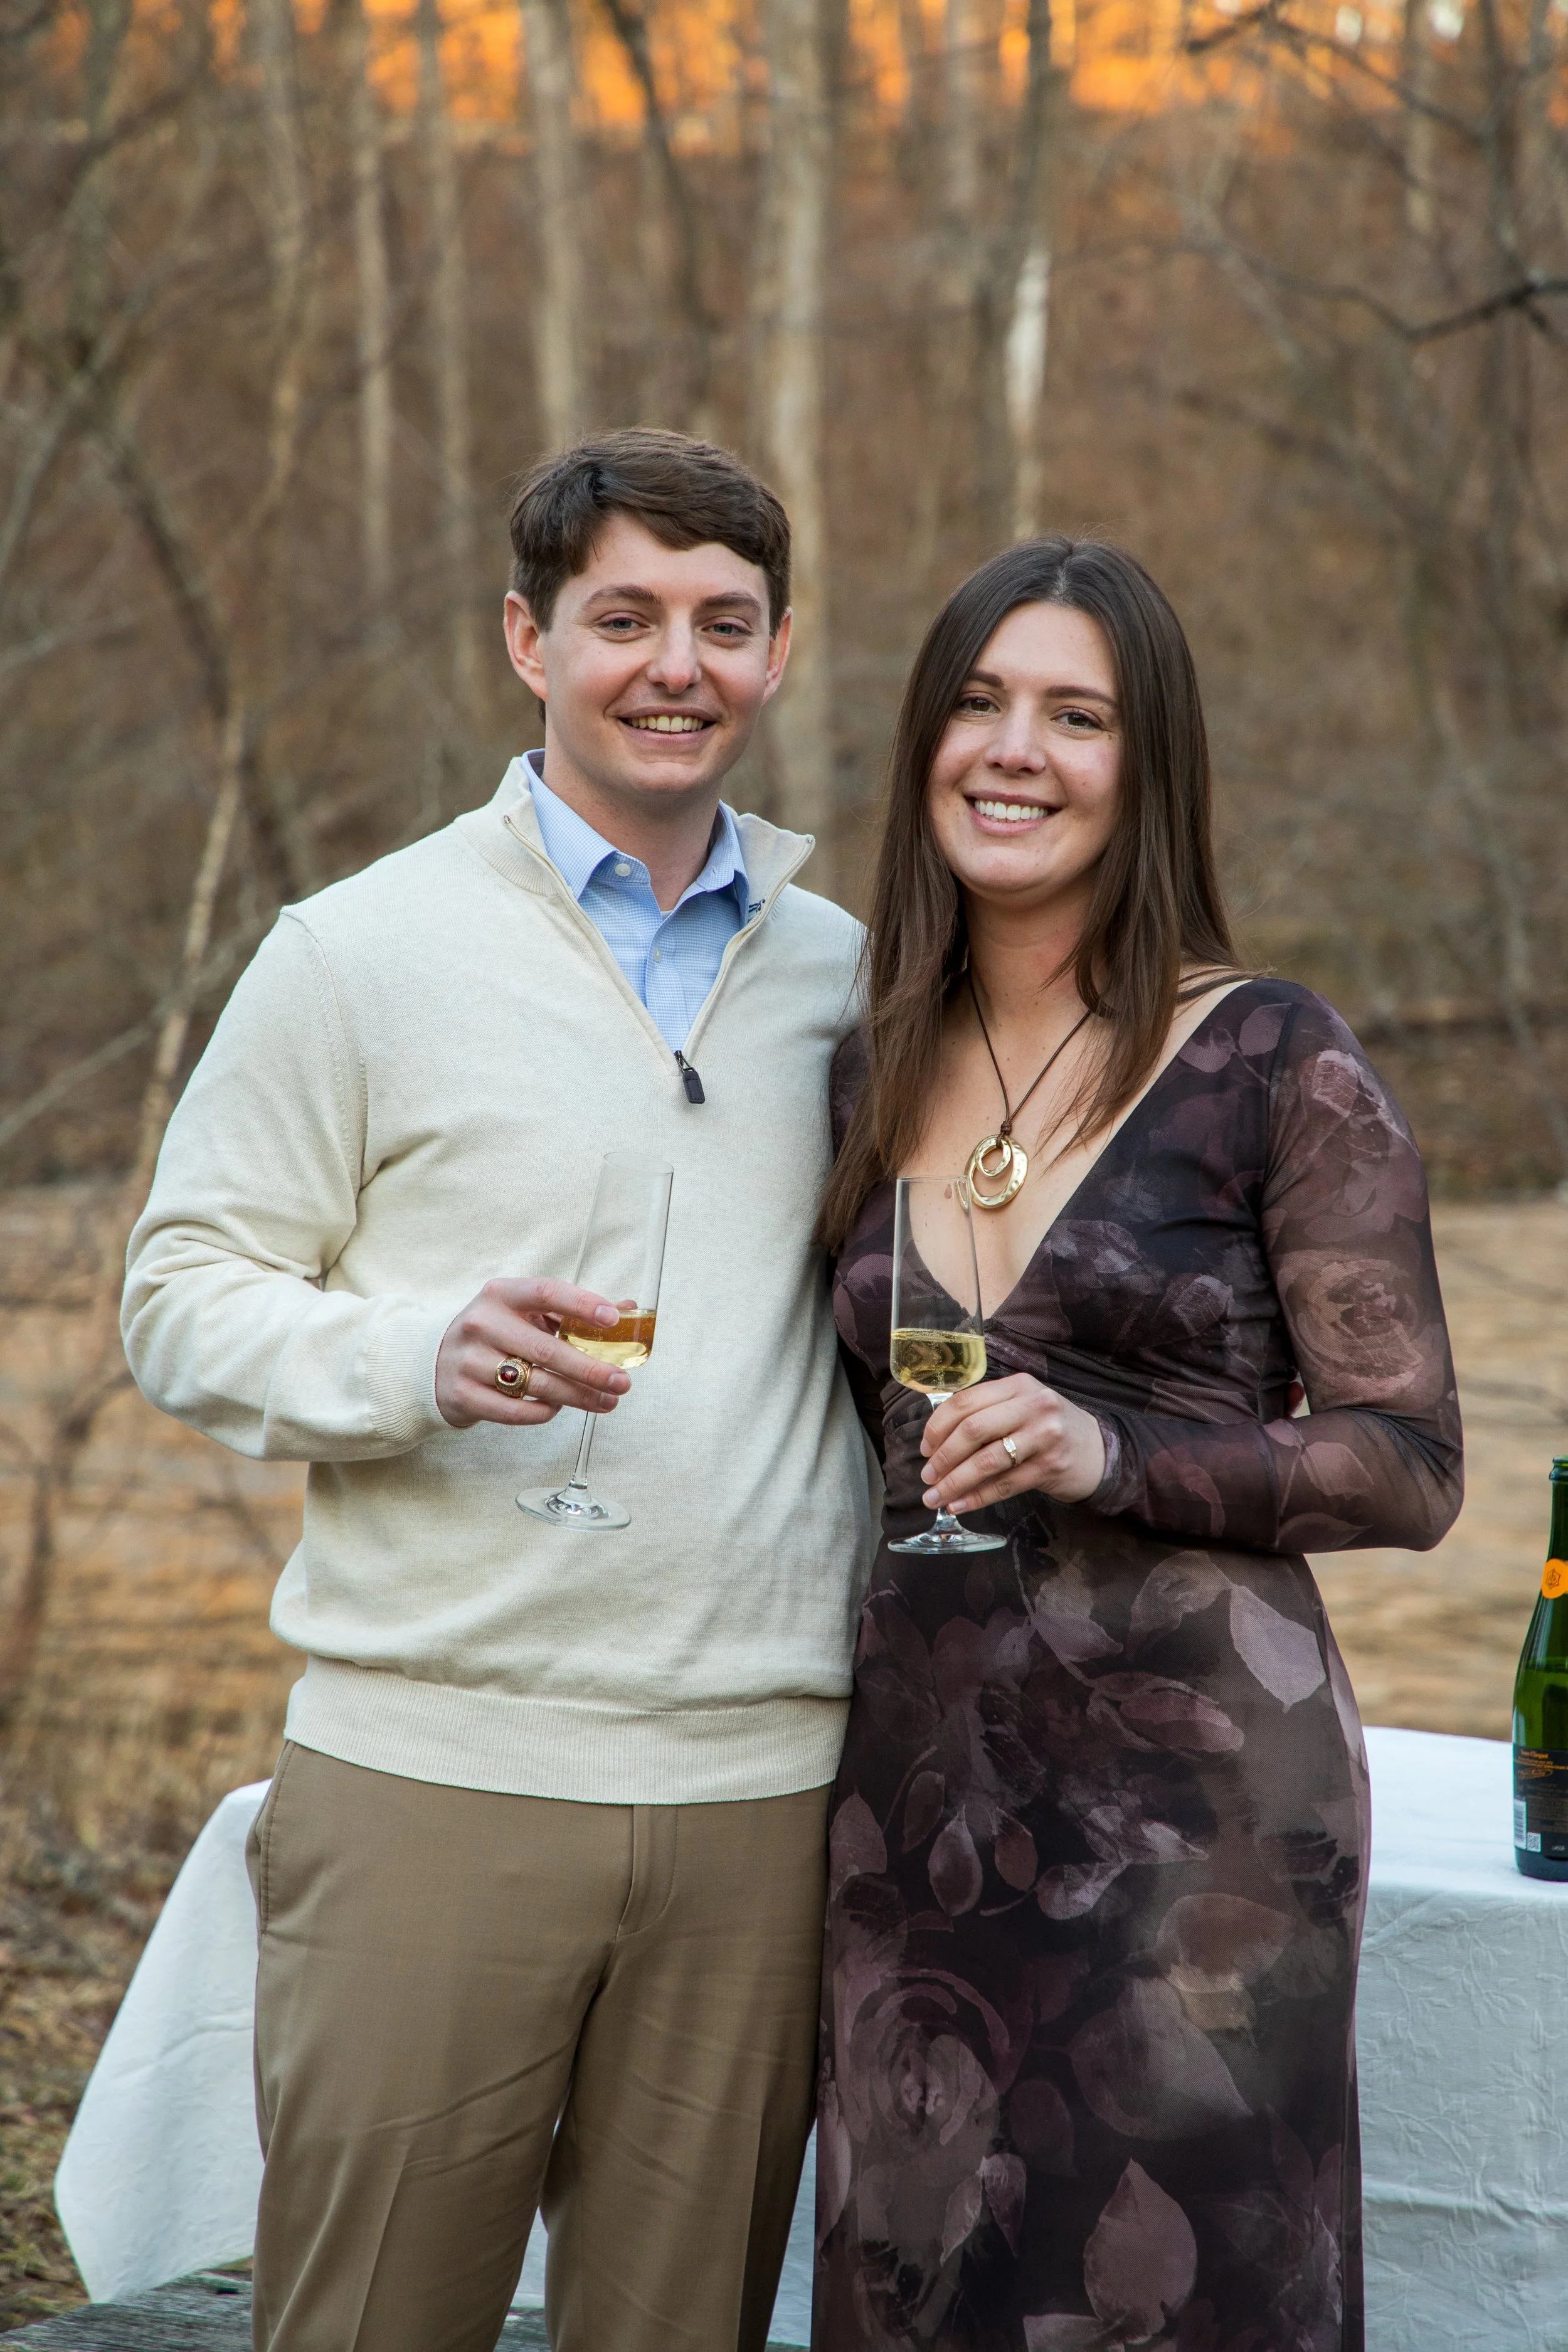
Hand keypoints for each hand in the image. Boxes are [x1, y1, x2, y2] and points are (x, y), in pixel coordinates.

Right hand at [435, 1279, 630, 1429]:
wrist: (435, 1362)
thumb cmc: (496, 1334)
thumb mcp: (524, 1313)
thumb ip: (572, 1312)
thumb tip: (628, 1308)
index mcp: (501, 1294)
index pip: (546, 1292)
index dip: (582, 1304)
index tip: (614, 1320)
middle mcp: (481, 1323)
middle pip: (547, 1349)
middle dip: (591, 1369)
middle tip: (622, 1382)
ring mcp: (469, 1360)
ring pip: (535, 1383)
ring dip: (578, 1396)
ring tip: (607, 1403)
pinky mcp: (462, 1394)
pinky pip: (515, 1410)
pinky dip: (543, 1412)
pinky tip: (560, 1409)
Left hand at [920, 1373, 1105, 1514]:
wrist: (1099, 1451)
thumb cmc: (1050, 1428)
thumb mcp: (1023, 1407)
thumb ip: (987, 1413)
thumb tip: (936, 1442)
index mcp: (1018, 1385)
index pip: (966, 1401)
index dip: (938, 1426)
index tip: (924, 1447)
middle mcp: (1032, 1406)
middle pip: (973, 1429)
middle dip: (943, 1456)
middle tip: (927, 1475)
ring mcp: (1044, 1436)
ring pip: (986, 1461)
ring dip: (954, 1482)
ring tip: (935, 1497)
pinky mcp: (1050, 1467)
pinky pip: (1003, 1485)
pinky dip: (976, 1498)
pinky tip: (958, 1505)